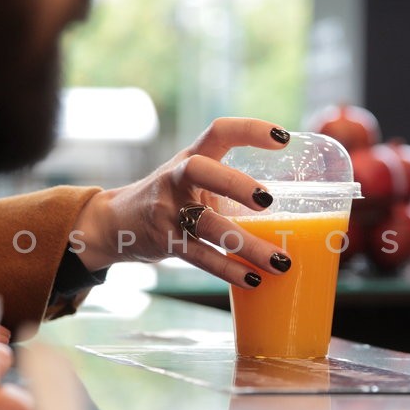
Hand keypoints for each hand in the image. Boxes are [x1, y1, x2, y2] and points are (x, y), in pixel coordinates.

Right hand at [72, 117, 292, 287]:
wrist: (115, 223)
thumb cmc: (172, 200)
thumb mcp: (193, 181)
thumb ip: (229, 185)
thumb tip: (293, 206)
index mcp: (191, 157)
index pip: (218, 131)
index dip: (249, 130)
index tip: (283, 138)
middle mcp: (176, 178)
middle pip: (201, 171)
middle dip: (234, 184)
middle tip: (267, 200)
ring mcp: (168, 211)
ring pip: (207, 225)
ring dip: (246, 244)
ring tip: (280, 261)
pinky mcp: (165, 242)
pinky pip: (200, 257)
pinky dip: (229, 270)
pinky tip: (254, 280)